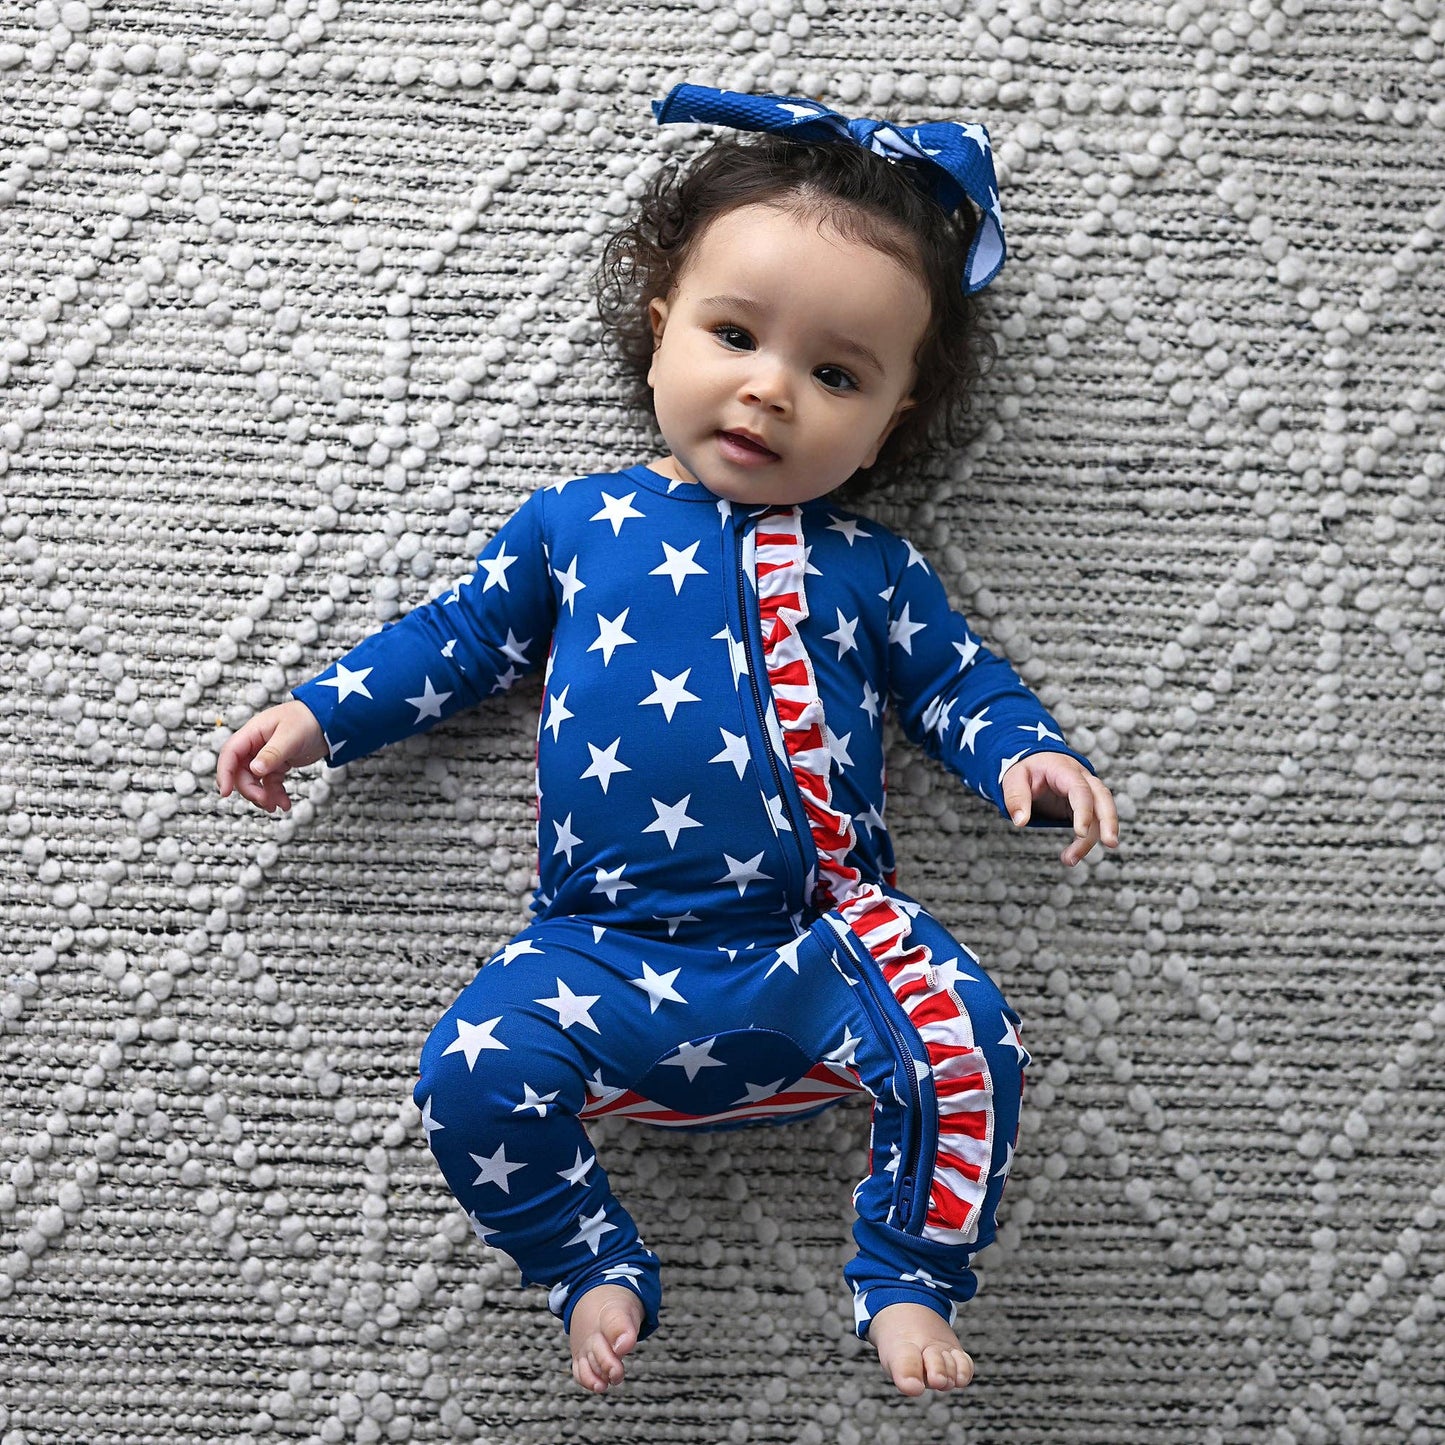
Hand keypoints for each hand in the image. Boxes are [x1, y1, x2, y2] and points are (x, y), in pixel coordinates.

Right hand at [215, 699, 327, 813]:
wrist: (330, 722)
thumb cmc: (308, 720)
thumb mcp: (290, 736)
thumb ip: (272, 753)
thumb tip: (254, 770)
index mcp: (253, 733)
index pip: (230, 753)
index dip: (224, 773)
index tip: (225, 792)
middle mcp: (255, 745)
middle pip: (240, 772)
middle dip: (250, 789)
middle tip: (263, 801)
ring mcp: (266, 756)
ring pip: (254, 781)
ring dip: (262, 796)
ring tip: (276, 806)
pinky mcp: (278, 765)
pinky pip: (270, 783)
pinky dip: (275, 795)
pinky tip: (285, 804)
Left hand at [1001, 751, 1119, 866]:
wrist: (1033, 762)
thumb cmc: (1025, 769)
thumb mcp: (1013, 778)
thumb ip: (1016, 797)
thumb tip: (1020, 821)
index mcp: (1064, 769)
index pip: (1081, 789)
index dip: (1084, 810)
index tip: (1080, 832)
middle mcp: (1081, 778)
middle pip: (1103, 797)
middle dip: (1109, 821)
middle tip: (1110, 843)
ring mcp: (1086, 791)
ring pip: (1101, 813)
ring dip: (1093, 838)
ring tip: (1070, 860)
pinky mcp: (1085, 805)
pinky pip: (1093, 822)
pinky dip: (1086, 840)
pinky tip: (1072, 855)